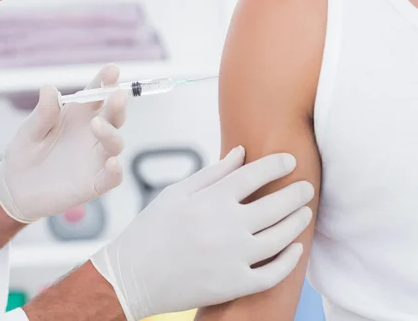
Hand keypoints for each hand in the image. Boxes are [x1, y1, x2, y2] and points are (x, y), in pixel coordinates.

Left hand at [0, 64, 127, 222]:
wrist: (15, 188)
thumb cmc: (25, 153)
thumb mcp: (29, 131)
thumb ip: (43, 114)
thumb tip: (49, 90)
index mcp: (78, 115)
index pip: (96, 94)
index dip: (106, 81)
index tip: (112, 71)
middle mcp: (92, 134)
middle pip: (113, 116)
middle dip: (118, 104)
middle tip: (118, 95)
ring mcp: (96, 158)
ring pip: (114, 143)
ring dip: (111, 133)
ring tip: (97, 125)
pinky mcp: (94, 183)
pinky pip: (112, 177)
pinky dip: (115, 170)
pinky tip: (112, 163)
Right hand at [90, 146, 314, 320]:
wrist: (132, 277)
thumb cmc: (150, 230)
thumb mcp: (175, 193)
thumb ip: (211, 173)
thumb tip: (241, 152)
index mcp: (210, 199)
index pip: (255, 174)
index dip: (278, 164)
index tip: (289, 160)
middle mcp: (226, 226)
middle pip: (276, 204)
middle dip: (297, 192)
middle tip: (306, 188)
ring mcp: (233, 258)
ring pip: (282, 237)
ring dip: (298, 222)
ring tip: (305, 213)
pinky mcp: (234, 285)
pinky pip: (273, 273)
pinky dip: (290, 261)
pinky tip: (296, 249)